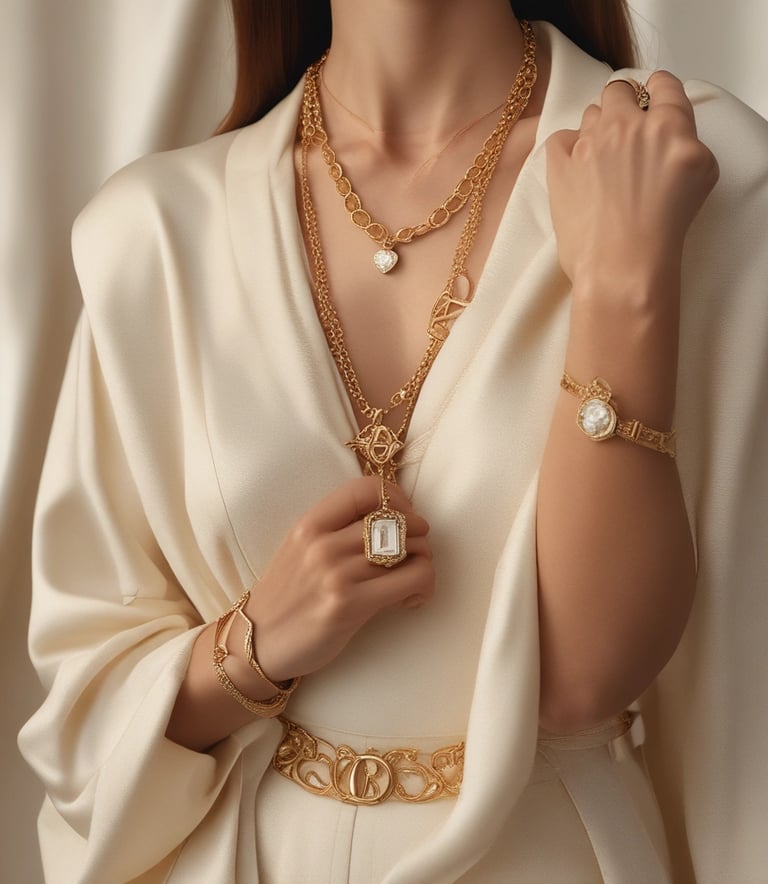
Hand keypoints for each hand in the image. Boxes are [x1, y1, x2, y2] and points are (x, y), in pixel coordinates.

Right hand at [241, 476, 433, 682]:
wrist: (257, 643)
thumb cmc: (287, 597)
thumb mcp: (301, 550)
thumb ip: (339, 531)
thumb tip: (396, 520)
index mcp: (310, 523)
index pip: (367, 488)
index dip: (398, 498)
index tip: (405, 518)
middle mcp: (322, 543)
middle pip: (397, 519)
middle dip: (419, 536)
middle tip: (413, 557)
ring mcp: (335, 573)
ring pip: (410, 548)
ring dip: (424, 564)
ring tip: (413, 582)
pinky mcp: (349, 605)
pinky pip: (412, 578)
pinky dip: (424, 585)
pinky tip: (411, 599)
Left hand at [546, 72, 718, 292]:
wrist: (622, 264)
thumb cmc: (664, 230)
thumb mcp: (702, 176)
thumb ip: (686, 141)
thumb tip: (669, 134)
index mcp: (668, 125)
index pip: (663, 84)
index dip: (657, 93)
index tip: (652, 104)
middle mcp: (626, 125)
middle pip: (619, 91)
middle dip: (623, 107)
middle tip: (626, 136)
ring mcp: (589, 142)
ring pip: (590, 114)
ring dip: (597, 130)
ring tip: (602, 163)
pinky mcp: (559, 163)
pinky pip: (560, 138)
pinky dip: (567, 149)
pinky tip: (576, 171)